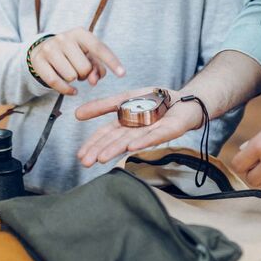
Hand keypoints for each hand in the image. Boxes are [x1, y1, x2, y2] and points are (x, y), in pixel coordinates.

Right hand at [28, 28, 124, 95]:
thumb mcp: (86, 55)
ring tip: (70, 72)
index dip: (112, 62)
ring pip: (71, 76)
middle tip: (78, 69)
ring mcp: (50, 48)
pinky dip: (66, 90)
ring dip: (74, 80)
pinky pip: (56, 83)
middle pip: (84, 68)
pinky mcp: (38, 61)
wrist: (43, 49)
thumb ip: (97, 67)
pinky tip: (71, 90)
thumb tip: (94, 80)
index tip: (122, 74)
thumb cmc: (72, 53)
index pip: (99, 48)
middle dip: (84, 74)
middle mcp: (64, 38)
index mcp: (80, 33)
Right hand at [74, 87, 205, 166]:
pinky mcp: (169, 130)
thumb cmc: (155, 101)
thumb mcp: (124, 98)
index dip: (93, 144)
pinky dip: (143, 141)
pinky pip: (155, 136)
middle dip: (100, 151)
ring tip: (102, 158)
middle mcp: (137, 131)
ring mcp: (152, 131)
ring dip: (116, 149)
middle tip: (86, 162)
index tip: (81, 155)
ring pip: (131, 140)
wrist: (183, 100)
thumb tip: (77, 114)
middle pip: (116, 140)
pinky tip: (132, 147)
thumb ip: (102, 105)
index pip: (106, 135)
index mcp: (125, 124)